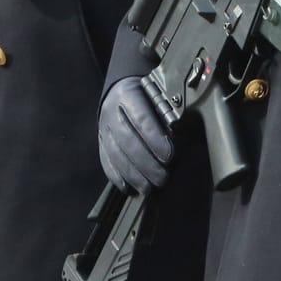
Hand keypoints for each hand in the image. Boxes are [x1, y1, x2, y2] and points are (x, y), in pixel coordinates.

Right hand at [98, 77, 174, 193]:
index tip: (170, 156)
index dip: (154, 138)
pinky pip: (106, 162)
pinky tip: (130, 189)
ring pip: (115, 154)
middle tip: (163, 178)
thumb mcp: (158, 96)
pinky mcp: (100, 143)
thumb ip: (166, 115)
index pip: (141, 118)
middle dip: (146, 163)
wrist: (120, 91)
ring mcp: (103, 128)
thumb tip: (180, 139)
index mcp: (128, 94)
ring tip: (149, 188)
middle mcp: (111, 111)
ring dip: (133, 175)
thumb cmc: (147, 95)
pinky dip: (118, 178)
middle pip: (127, 140)